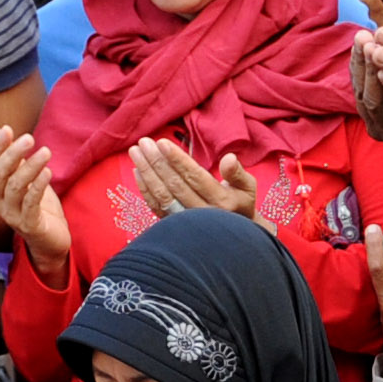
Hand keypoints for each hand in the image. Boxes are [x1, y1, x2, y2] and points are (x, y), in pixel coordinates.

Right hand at [0, 126, 73, 285]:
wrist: (50, 240)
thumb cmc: (37, 206)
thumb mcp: (24, 177)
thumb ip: (10, 156)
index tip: (8, 129)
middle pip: (0, 174)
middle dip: (13, 153)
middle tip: (29, 138)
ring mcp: (11, 216)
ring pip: (15, 187)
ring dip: (30, 167)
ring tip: (45, 152)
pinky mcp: (28, 226)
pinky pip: (30, 203)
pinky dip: (38, 186)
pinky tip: (47, 172)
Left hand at [131, 138, 258, 221]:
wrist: (235, 239)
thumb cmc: (240, 205)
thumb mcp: (247, 188)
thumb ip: (238, 173)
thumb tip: (229, 158)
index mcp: (222, 202)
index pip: (195, 177)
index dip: (177, 160)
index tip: (162, 143)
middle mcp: (202, 214)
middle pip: (175, 185)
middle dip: (157, 162)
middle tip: (144, 142)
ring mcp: (186, 223)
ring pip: (162, 196)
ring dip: (147, 173)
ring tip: (135, 152)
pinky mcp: (175, 227)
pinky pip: (157, 208)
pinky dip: (145, 190)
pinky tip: (138, 171)